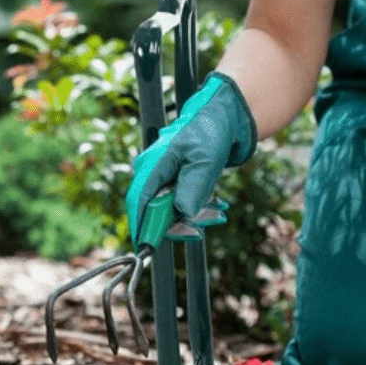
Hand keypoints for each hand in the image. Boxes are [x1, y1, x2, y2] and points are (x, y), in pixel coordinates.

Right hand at [125, 71, 256, 249]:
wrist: (226, 116)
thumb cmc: (212, 132)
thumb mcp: (205, 160)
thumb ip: (192, 187)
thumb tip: (183, 213)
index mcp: (153, 164)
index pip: (139, 201)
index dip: (141, 225)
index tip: (147, 247)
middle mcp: (154, 171)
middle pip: (156, 210)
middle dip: (179, 223)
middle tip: (202, 229)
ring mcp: (166, 176)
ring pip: (173, 209)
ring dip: (195, 216)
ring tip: (219, 211)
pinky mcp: (179, 180)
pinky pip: (184, 202)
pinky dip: (200, 208)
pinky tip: (218, 206)